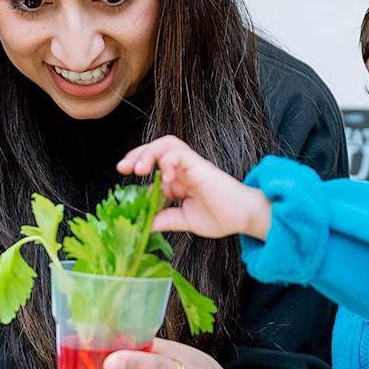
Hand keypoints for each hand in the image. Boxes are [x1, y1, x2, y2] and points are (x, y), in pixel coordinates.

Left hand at [117, 136, 271, 239]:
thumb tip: (143, 223)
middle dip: (137, 154)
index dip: (137, 166)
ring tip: (139, 168)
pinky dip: (167, 160)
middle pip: (156, 148)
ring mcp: (191, 165)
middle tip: (123, 168)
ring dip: (149, 152)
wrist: (244, 217)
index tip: (124, 175)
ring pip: (166, 144)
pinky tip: (164, 177)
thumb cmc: (221, 217)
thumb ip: (165, 219)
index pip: (154, 163)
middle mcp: (184, 168)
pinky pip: (179, 152)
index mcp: (180, 180)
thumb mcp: (184, 220)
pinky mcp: (199, 165)